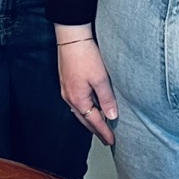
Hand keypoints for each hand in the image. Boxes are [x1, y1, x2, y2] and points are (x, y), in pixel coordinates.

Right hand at [55, 29, 116, 145]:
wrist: (71, 36)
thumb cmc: (85, 55)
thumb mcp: (100, 78)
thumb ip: (106, 99)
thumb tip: (112, 117)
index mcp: (78, 99)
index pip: (94, 121)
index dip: (104, 132)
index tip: (112, 141)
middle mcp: (69, 97)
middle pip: (84, 119)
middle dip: (96, 130)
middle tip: (106, 138)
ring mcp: (66, 90)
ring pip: (79, 111)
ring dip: (90, 120)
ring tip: (100, 126)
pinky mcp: (66, 82)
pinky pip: (76, 102)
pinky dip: (85, 109)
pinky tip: (90, 107)